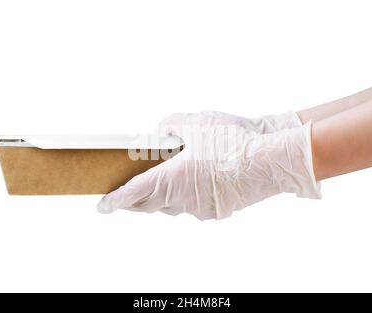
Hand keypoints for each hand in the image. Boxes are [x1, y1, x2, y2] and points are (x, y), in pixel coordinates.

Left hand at [97, 111, 319, 219]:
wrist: (269, 158)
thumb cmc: (231, 138)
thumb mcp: (195, 122)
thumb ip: (169, 126)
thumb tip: (161, 136)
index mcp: (171, 178)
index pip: (133, 193)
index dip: (115, 200)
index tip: (102, 206)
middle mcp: (181, 199)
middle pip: (149, 205)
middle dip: (137, 200)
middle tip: (130, 193)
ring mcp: (199, 210)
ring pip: (173, 206)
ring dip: (166, 196)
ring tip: (171, 178)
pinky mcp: (216, 213)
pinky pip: (194, 207)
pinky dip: (189, 196)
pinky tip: (199, 180)